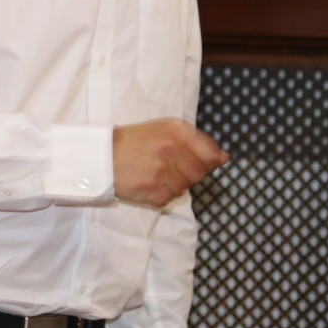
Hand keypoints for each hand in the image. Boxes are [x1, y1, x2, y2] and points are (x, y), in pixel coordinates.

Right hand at [113, 119, 227, 208]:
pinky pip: (170, 198)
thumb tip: (224, 158)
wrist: (102, 155)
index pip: (211, 153)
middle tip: (170, 168)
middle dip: (190, 174)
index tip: (195, 161)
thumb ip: (197, 141)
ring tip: (157, 174)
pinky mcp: (153, 190)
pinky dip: (163, 195)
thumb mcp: (166, 129)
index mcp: (177, 130)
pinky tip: (150, 183)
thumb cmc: (137, 141)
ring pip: (186, 187)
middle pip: (200, 173)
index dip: (208, 161)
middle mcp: (172, 148)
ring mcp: (162, 170)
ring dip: (175, 185)